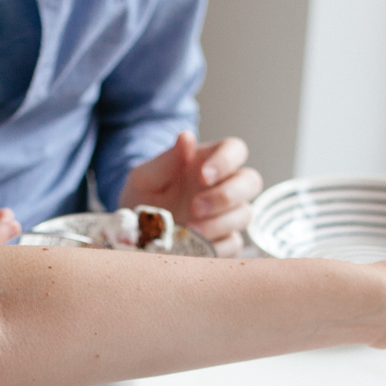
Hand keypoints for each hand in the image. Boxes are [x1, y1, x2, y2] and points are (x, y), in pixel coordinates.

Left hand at [118, 132, 261, 255]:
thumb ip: (165, 160)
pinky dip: (217, 247)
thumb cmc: (143, 196)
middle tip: (195, 207)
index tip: (203, 176)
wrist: (134, 231)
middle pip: (251, 182)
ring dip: (219, 224)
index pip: (235, 149)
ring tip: (189, 230)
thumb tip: (186, 137)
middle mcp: (223, 185)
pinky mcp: (223, 240)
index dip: (226, 161)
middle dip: (226, 195)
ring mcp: (226, 214)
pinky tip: (195, 247)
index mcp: (208, 161)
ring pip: (244, 214)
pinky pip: (233, 244)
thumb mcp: (144, 177)